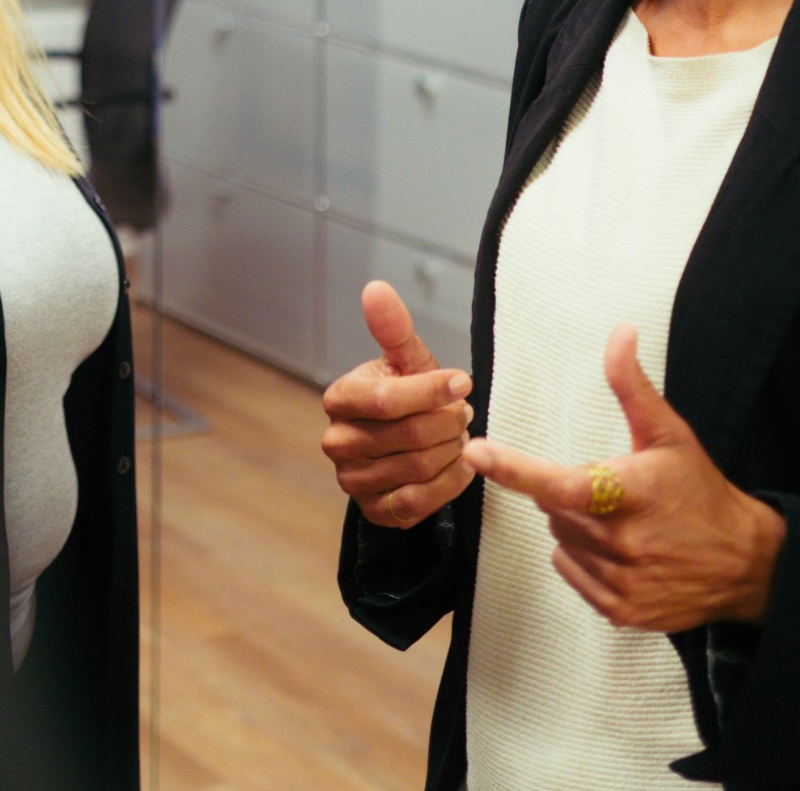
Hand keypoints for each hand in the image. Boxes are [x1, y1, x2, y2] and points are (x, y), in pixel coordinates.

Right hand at [320, 281, 476, 528]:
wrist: (406, 446)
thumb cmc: (407, 396)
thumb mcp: (406, 360)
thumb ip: (394, 327)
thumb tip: (375, 288)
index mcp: (340, 398)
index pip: (388, 398)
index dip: (432, 391)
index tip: (462, 384)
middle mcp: (337, 441)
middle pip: (410, 434)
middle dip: (449, 422)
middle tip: (462, 414)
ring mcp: (352, 480)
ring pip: (418, 468)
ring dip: (453, 451)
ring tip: (459, 437)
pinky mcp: (373, 511)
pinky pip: (420, 502)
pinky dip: (450, 483)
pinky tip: (460, 465)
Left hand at [466, 324, 785, 631]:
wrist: (746, 564)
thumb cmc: (701, 492)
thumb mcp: (670, 434)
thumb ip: (632, 386)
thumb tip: (619, 333)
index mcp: (630, 494)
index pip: (561, 483)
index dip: (514, 468)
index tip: (477, 451)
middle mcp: (622, 542)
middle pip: (552, 507)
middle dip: (568, 493)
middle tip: (608, 490)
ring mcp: (620, 581)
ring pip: (559, 539)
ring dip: (576, 526)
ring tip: (622, 522)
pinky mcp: (620, 610)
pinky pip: (569, 572)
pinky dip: (583, 558)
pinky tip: (620, 551)